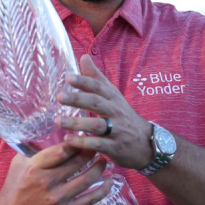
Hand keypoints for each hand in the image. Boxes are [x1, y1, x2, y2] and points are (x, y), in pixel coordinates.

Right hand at [0, 142, 110, 204]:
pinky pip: (90, 200)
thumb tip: (52, 136)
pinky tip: (109, 181)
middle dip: (91, 151)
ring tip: (104, 160)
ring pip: (87, 179)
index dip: (77, 141)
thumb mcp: (19, 164)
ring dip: (99, 167)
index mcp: (34, 168)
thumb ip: (35, 150)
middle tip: (98, 144)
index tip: (84, 135)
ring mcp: (57, 199)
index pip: (62, 150)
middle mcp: (47, 183)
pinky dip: (103, 190)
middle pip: (78, 162)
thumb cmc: (14, 189)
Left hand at [56, 54, 153, 170]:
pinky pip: (98, 144)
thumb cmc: (123, 116)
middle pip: (97, 103)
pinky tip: (69, 140)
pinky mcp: (115, 147)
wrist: (146, 142)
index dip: (85, 82)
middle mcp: (116, 112)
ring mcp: (116, 130)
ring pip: (97, 124)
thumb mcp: (113, 96)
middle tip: (60, 96)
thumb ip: (96, 78)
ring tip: (58, 121)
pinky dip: (83, 142)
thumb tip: (83, 57)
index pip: (99, 87)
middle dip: (78, 99)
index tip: (69, 77)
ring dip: (77, 123)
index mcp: (113, 98)